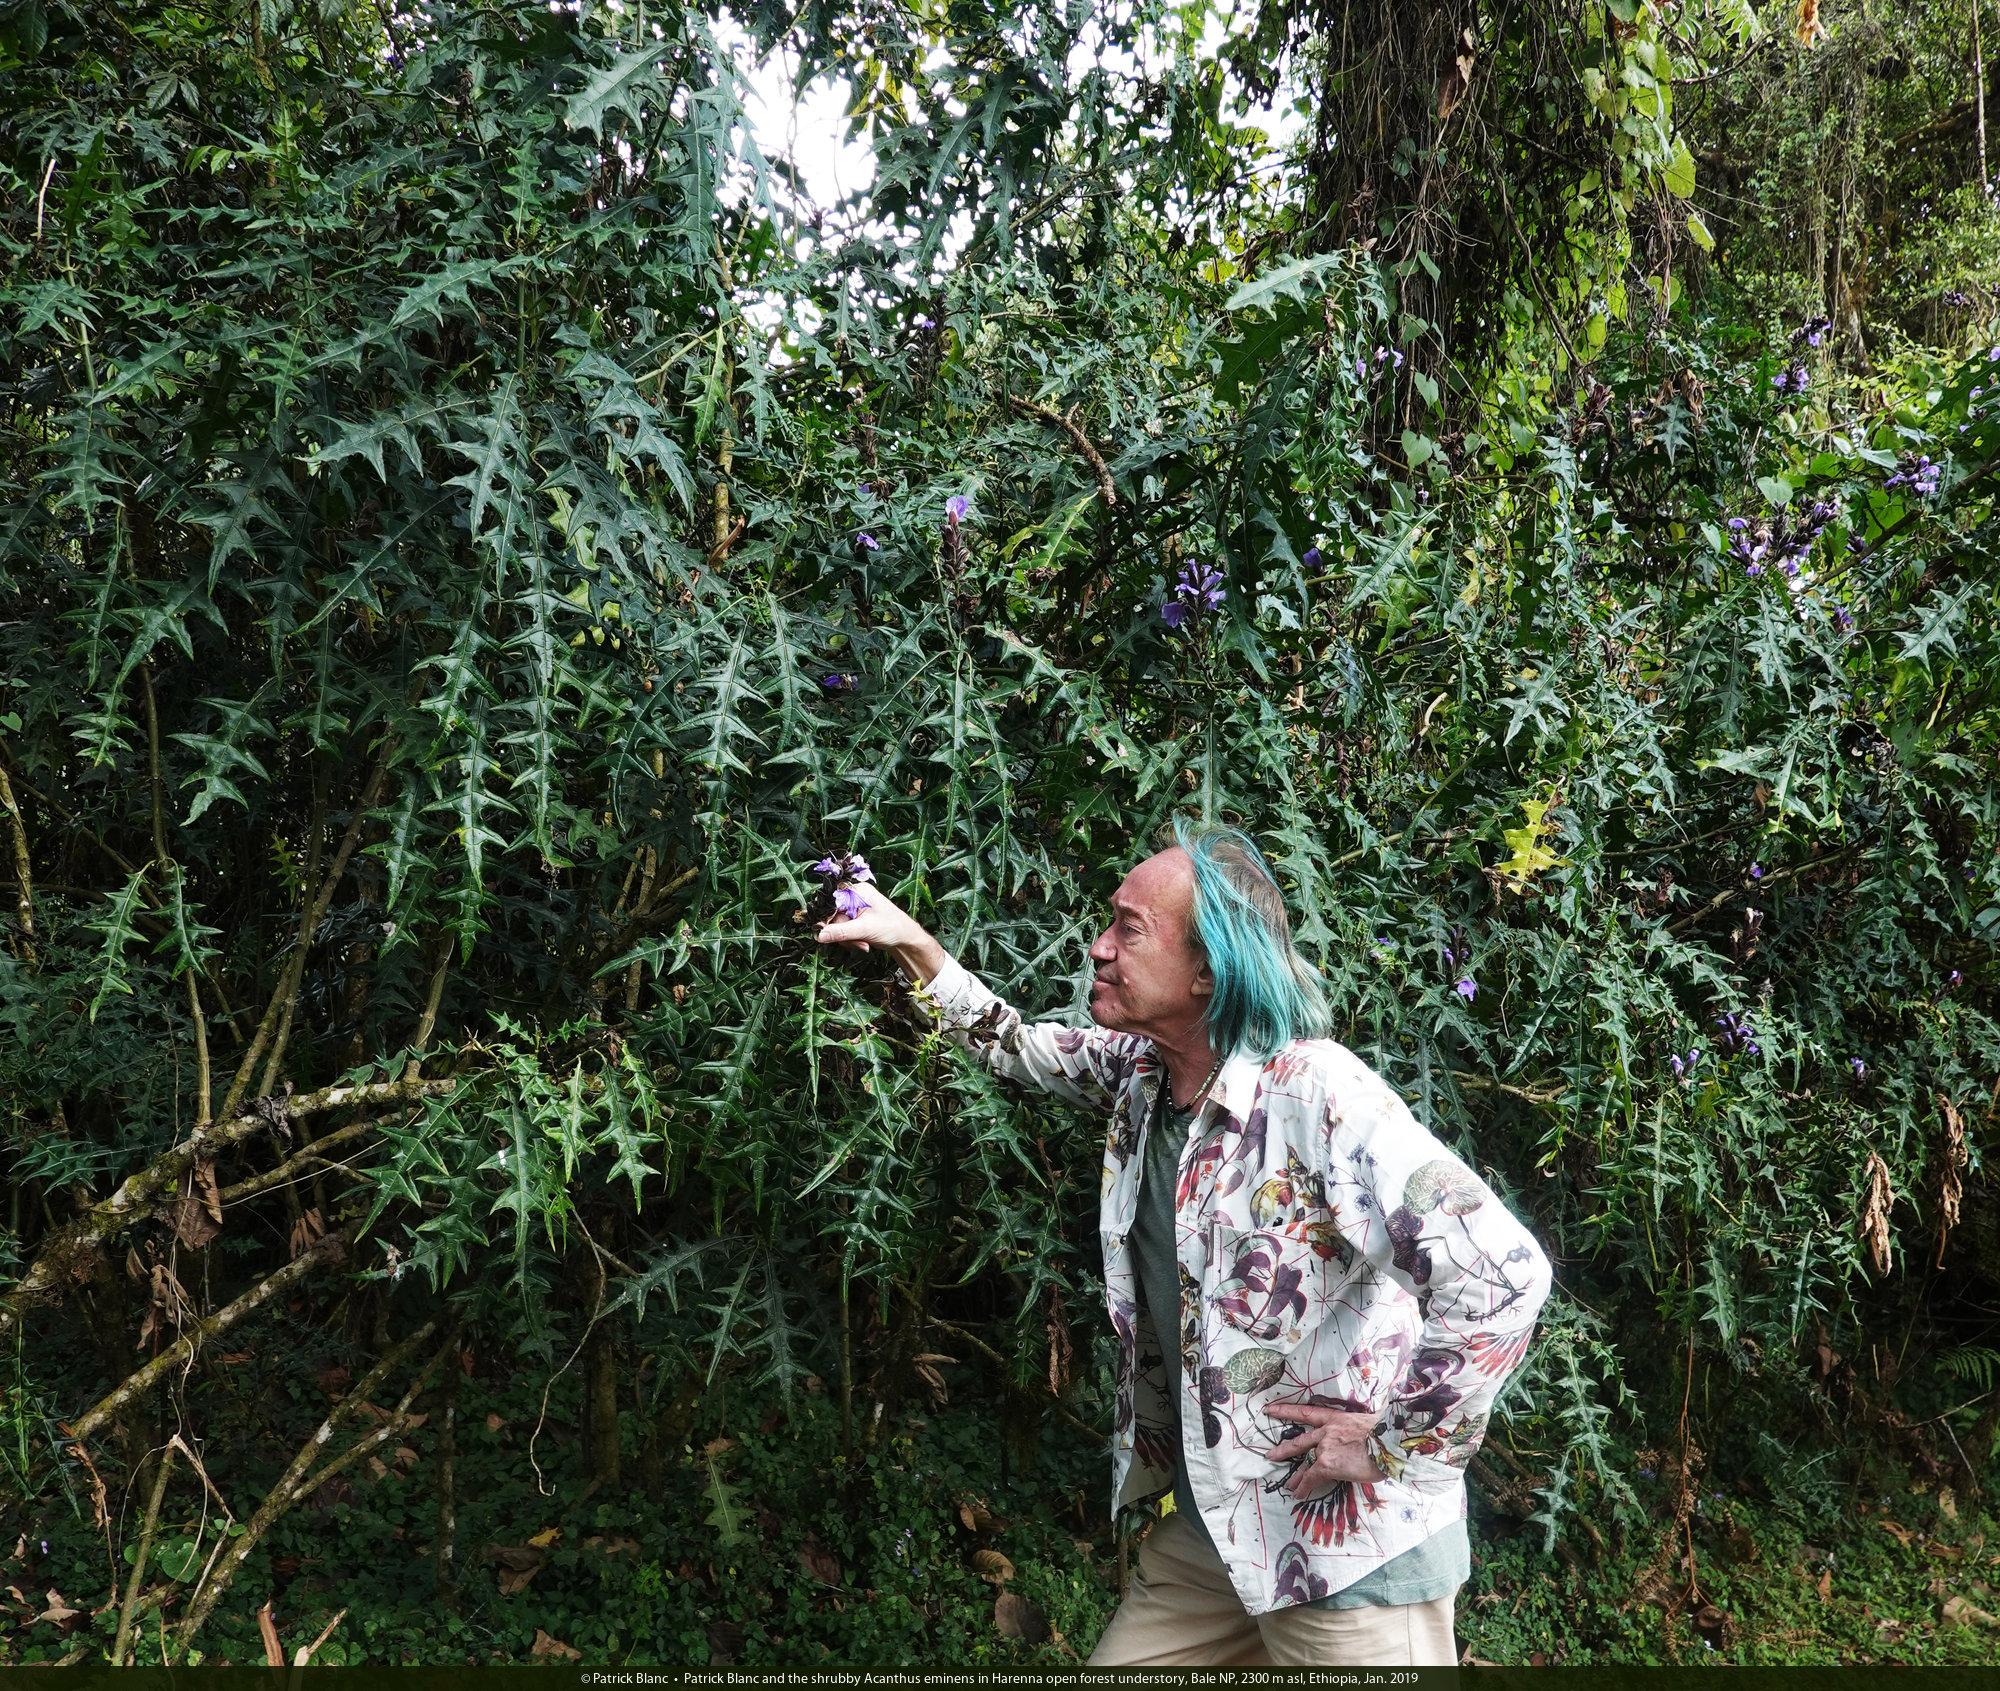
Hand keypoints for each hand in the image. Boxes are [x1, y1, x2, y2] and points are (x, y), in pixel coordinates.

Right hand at [815, 882, 949, 984]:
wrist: (905, 938)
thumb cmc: (892, 927)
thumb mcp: (865, 929)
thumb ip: (841, 932)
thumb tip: (820, 935)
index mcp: (857, 891)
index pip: (832, 902)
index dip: (825, 918)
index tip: (821, 931)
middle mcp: (854, 897)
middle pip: (832, 916)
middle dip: (841, 933)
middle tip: (855, 941)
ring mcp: (854, 909)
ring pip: (836, 926)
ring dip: (847, 939)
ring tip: (862, 943)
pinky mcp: (854, 920)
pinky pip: (842, 931)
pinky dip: (850, 940)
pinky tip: (862, 943)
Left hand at [1266, 1401, 1387, 1495]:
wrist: (1388, 1441)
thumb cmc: (1384, 1433)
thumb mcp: (1365, 1423)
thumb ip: (1352, 1430)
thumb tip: (1355, 1441)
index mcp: (1335, 1418)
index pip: (1306, 1412)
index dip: (1287, 1411)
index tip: (1271, 1410)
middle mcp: (1326, 1431)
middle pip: (1299, 1441)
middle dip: (1284, 1449)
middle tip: (1270, 1454)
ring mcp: (1324, 1447)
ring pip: (1305, 1463)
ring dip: (1296, 1476)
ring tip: (1288, 1484)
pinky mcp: (1327, 1464)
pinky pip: (1311, 1478)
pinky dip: (1304, 1487)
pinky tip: (1298, 1493)